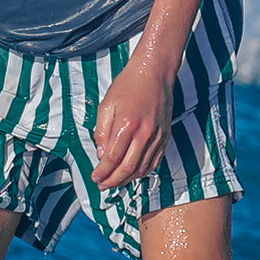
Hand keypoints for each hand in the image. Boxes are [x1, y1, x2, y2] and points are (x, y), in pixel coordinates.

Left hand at [91, 66, 173, 189]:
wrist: (154, 73)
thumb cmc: (128, 85)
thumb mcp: (106, 105)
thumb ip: (102, 131)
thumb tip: (102, 154)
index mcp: (127, 124)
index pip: (113, 157)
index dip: (102, 171)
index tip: (95, 177)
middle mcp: (144, 133)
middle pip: (128, 168)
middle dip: (113, 180)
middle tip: (103, 186)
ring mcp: (157, 136)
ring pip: (142, 168)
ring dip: (127, 179)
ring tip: (116, 183)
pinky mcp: (165, 136)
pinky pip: (155, 161)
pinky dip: (144, 172)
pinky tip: (133, 174)